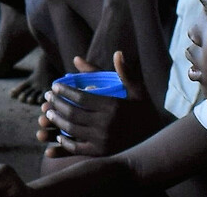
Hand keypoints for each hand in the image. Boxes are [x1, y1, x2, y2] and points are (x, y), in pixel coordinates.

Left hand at [39, 51, 161, 157]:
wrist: (159, 142)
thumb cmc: (145, 112)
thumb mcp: (137, 91)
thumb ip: (124, 73)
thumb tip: (117, 52)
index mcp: (113, 106)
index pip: (81, 97)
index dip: (64, 91)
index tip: (54, 86)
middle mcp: (107, 124)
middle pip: (73, 113)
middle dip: (56, 104)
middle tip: (47, 97)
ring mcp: (104, 141)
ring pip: (72, 129)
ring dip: (56, 120)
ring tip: (47, 113)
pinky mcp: (102, 154)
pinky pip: (77, 148)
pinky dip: (64, 142)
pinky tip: (58, 135)